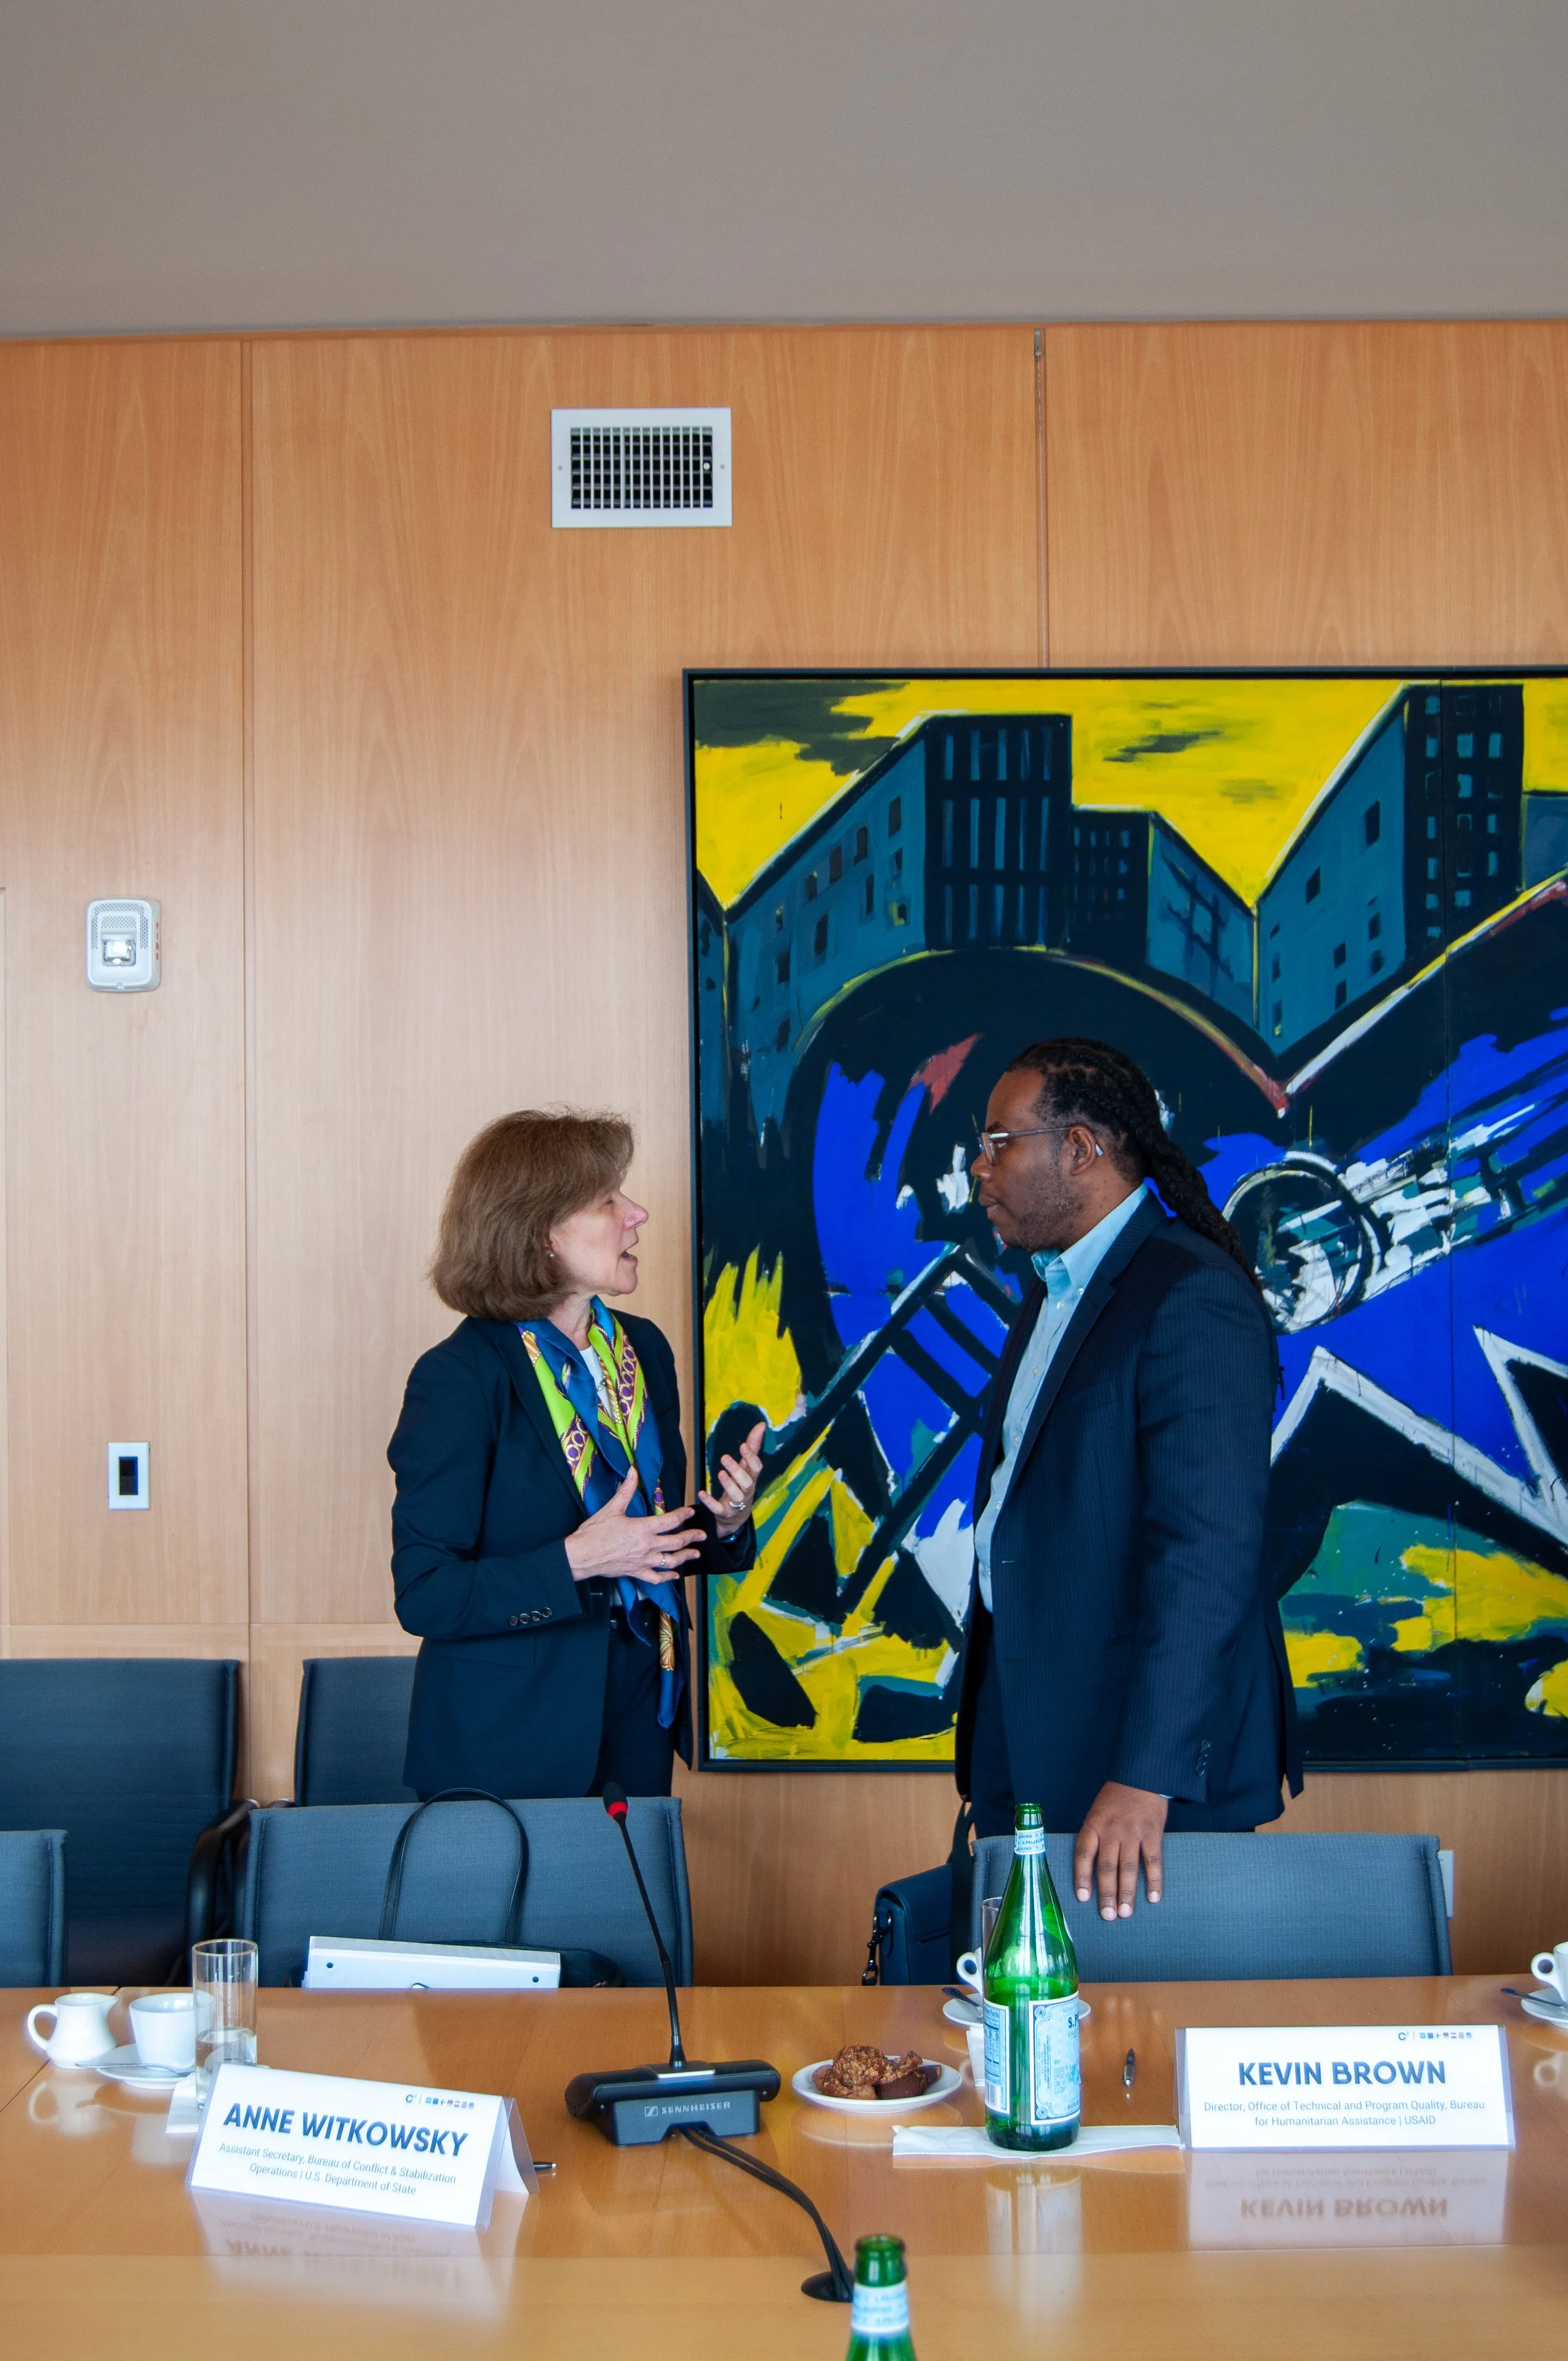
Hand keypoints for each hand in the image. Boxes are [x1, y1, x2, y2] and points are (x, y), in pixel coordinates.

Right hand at [563, 1467, 700, 1583]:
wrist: (581, 1556)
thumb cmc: (593, 1532)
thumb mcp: (611, 1508)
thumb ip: (626, 1490)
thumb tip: (633, 1471)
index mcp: (642, 1528)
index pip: (670, 1521)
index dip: (683, 1515)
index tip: (691, 1512)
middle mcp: (646, 1546)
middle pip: (676, 1542)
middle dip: (692, 1537)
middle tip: (702, 1535)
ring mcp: (643, 1561)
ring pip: (671, 1561)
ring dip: (686, 1556)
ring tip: (696, 1554)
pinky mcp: (636, 1572)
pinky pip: (656, 1578)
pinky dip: (668, 1577)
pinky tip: (675, 1575)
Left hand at [698, 1420, 764, 1539]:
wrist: (737, 1515)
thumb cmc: (742, 1485)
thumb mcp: (747, 1466)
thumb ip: (753, 1446)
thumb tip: (761, 1425)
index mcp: (752, 1478)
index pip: (756, 1468)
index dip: (751, 1458)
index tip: (743, 1445)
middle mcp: (747, 1491)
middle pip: (746, 1482)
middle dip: (737, 1470)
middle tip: (724, 1457)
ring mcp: (737, 1503)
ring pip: (736, 1495)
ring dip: (728, 1485)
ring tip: (719, 1473)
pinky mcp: (725, 1512)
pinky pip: (718, 1509)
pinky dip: (710, 1502)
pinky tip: (701, 1493)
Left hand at [1073, 1782, 1166, 1919]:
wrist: (1140, 1776)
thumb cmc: (1115, 1799)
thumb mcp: (1096, 1813)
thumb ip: (1093, 1837)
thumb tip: (1089, 1870)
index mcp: (1093, 1825)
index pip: (1084, 1854)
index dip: (1082, 1877)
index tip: (1083, 1898)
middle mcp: (1111, 1830)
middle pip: (1106, 1866)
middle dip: (1107, 1894)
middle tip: (1108, 1916)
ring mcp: (1132, 1832)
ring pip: (1128, 1868)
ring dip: (1127, 1893)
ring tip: (1125, 1913)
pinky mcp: (1152, 1833)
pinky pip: (1153, 1860)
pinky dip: (1154, 1880)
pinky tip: (1153, 1898)